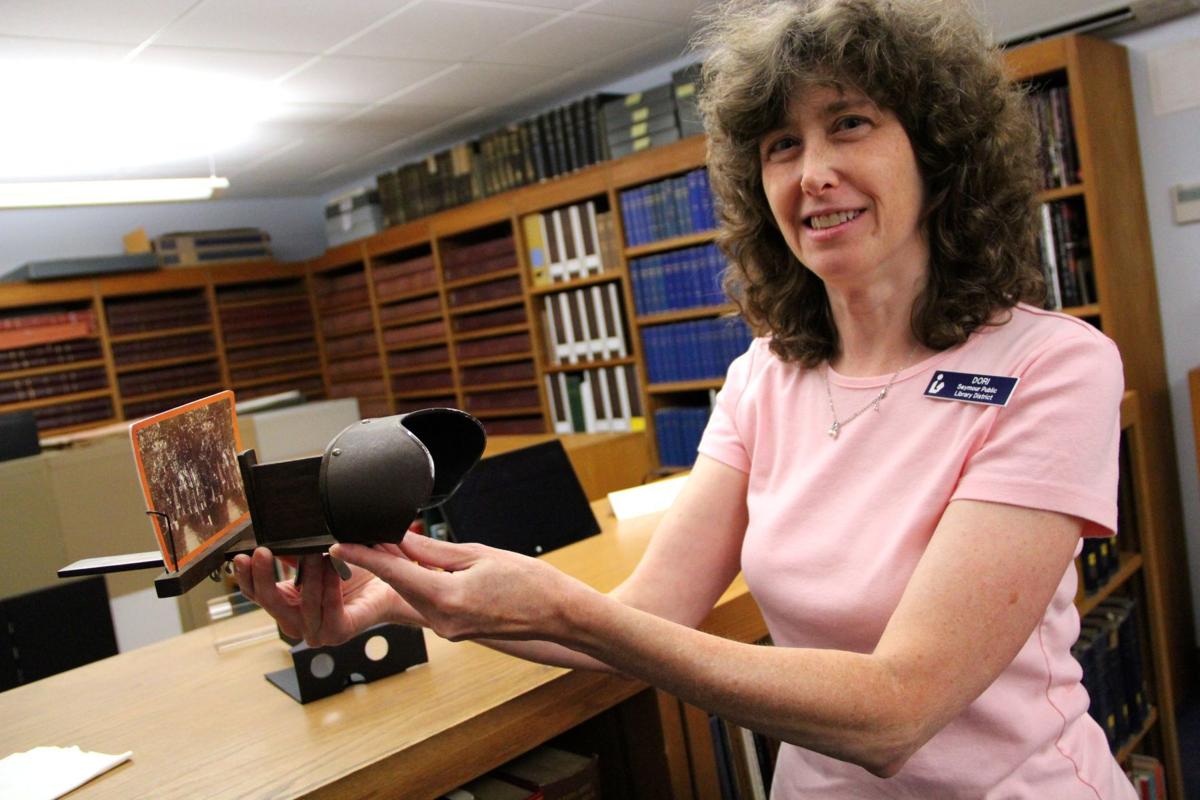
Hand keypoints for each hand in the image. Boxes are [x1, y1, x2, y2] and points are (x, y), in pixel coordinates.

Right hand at [232, 546, 406, 646]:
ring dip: (308, 576)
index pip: (256, 594)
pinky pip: (329, 609)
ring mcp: (316, 632)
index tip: (241, 556)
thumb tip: (273, 537)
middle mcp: (296, 623)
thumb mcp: (315, 559)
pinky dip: (330, 587)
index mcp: (285, 606)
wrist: (387, 584)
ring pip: (303, 604)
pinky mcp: (338, 632)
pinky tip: (332, 569)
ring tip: (312, 553)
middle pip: (271, 602)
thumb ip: (293, 554)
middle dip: (265, 576)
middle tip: (262, 552)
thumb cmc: (351, 573)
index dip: (246, 577)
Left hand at [330, 535, 589, 643]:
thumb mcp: (480, 555)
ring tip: (391, 544)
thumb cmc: (530, 582)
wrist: (560, 615)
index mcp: (447, 597)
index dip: (364, 557)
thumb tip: (403, 540)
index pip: (395, 572)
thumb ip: (436, 551)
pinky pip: (429, 602)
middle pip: (400, 584)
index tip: (337, 545)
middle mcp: (442, 620)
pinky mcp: (456, 631)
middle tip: (365, 533)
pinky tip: (419, 566)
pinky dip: (420, 584)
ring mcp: (449, 629)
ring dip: (401, 571)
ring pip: (413, 594)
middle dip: (382, 560)